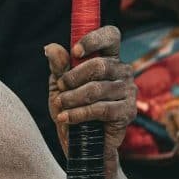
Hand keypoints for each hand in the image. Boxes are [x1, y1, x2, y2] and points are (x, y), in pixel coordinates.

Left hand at [44, 25, 136, 170]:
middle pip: (99, 65)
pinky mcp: (128, 111)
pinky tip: (66, 118)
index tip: (75, 52)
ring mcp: (128, 91)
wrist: (79, 143)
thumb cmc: (70, 109)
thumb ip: (58, 68)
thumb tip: (50, 48)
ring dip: (72, 98)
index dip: (94, 40)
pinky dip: (78, 114)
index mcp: (107, 59)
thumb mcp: (59, 86)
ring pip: (97, 89)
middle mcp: (122, 71)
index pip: (111, 36)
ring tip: (61, 106)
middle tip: (61, 89)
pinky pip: (101, 109)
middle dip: (72, 78)